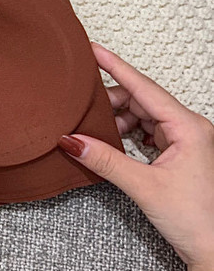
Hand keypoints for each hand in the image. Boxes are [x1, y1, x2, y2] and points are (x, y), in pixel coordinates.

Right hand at [68, 56, 213, 270]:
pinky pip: (148, 135)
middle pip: (142, 101)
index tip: (93, 50)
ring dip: (118, 122)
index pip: (144, 87)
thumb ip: (106, 162)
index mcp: (188, 127)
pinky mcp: (179, 156)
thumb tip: (74, 142)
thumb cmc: (196, 220)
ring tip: (93, 131)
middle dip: (111, 103)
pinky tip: (111, 144)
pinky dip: (127, 137)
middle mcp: (189, 129)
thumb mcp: (144, 187)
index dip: (116, 67)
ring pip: (143, 118)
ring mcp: (184, 142)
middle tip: (81, 108)